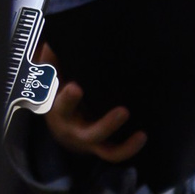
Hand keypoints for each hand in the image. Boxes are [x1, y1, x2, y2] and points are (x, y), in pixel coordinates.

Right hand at [38, 48, 145, 164]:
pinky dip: (128, 148)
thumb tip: (53, 40)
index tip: (76, 87)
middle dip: (96, 118)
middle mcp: (69, 125)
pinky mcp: (100, 147)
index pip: (57, 101)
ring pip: (96, 139)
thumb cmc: (61, 97)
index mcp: (56, 107)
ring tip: (126, 112)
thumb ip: (52, 61)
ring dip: (110, 128)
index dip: (66, 97)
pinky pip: (113, 153)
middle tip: (120, 109)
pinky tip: (142, 135)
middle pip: (76, 123)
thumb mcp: (52, 80)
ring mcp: (86, 139)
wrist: (65, 131)